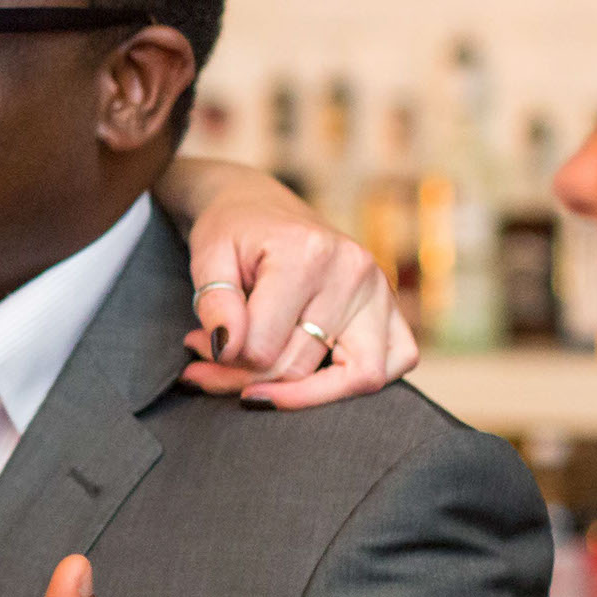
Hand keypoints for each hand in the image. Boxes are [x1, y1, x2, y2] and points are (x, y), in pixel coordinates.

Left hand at [180, 175, 415, 406]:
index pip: (265, 348)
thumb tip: (226, 349)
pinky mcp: (393, 307)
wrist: (260, 205)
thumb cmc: (233, 232)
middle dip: (249, 379)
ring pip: (355, 378)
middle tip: (208, 368)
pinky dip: (355, 382)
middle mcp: (354, 272)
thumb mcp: (208, 257)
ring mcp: (381, 290)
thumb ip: (213, 303)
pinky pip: (397, 363)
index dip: (224, 361)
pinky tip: (310, 379)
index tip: (198, 349)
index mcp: (307, 254)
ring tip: (254, 381)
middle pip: (302, 367)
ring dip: (299, 392)